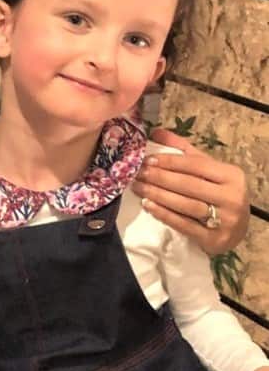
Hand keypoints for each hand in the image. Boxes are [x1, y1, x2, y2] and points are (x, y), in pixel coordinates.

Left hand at [133, 129, 249, 254]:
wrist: (234, 228)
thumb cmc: (216, 192)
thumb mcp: (206, 169)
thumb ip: (183, 150)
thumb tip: (156, 131)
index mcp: (231, 175)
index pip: (196, 165)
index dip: (169, 161)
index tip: (147, 159)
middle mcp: (232, 196)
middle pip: (189, 184)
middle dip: (159, 178)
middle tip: (137, 173)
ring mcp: (225, 219)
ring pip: (185, 205)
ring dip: (158, 195)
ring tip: (137, 187)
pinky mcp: (215, 239)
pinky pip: (184, 224)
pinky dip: (163, 214)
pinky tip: (148, 206)